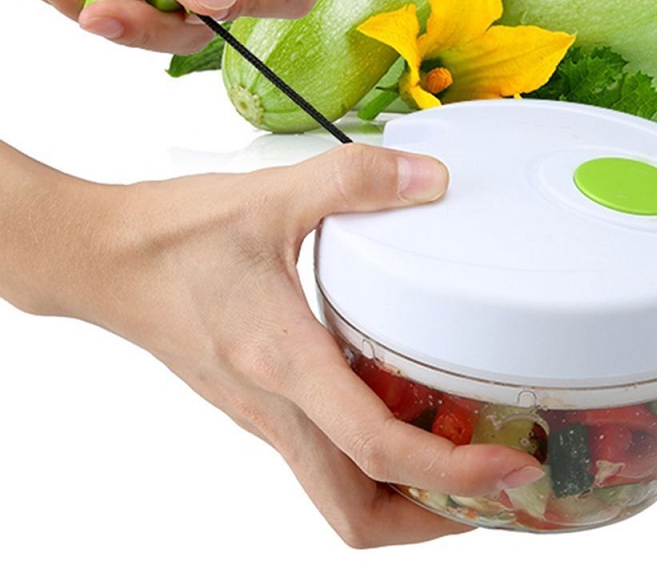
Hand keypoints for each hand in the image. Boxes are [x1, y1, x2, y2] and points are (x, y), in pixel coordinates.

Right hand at [8, 143, 542, 546]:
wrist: (101, 259)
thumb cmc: (173, 238)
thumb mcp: (272, 196)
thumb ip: (355, 181)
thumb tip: (429, 180)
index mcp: (285, 362)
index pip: (377, 450)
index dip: (454, 475)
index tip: (511, 472)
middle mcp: (277, 408)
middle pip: (360, 514)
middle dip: (436, 519)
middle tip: (496, 489)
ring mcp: (266, 414)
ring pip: (340, 494)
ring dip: (406, 497)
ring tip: (464, 461)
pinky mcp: (260, 403)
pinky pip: (323, 458)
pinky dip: (372, 461)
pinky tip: (400, 412)